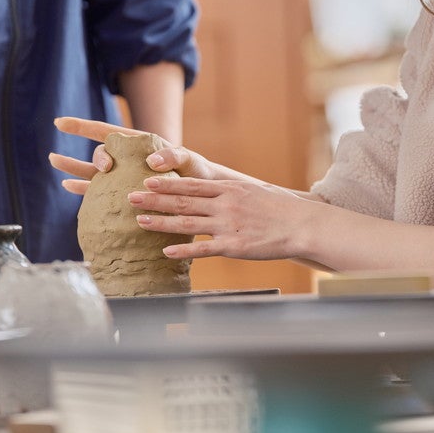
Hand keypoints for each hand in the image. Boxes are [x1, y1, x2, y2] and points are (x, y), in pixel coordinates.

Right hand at [49, 117, 219, 196]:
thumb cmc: (199, 174)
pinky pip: (97, 191)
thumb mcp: (190, 161)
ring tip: (53, 161)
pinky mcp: (122, 194)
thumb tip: (152, 162)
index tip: (60, 123)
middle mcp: (126, 160)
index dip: (82, 127)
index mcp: (138, 145)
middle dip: (96, 157)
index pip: (105, 131)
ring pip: (91, 170)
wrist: (203, 198)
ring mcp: (122, 178)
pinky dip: (82, 188)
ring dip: (72, 166)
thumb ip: (174, 156)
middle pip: (101, 153)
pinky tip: (68, 186)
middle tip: (106, 169)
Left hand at [126, 174, 316, 260]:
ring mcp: (228, 226)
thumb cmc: (280, 208)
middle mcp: (225, 205)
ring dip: (161, 222)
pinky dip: (184, 251)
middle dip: (154, 200)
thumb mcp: (253, 190)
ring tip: (140, 221)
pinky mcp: (234, 247)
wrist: (302, 224)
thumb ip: (230, 191)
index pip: (191, 185)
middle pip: (182, 202)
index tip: (147, 181)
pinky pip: (204, 250)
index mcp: (229, 189)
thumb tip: (214, 190)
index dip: (167, 183)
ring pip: (187, 224)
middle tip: (131, 198)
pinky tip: (166, 251)